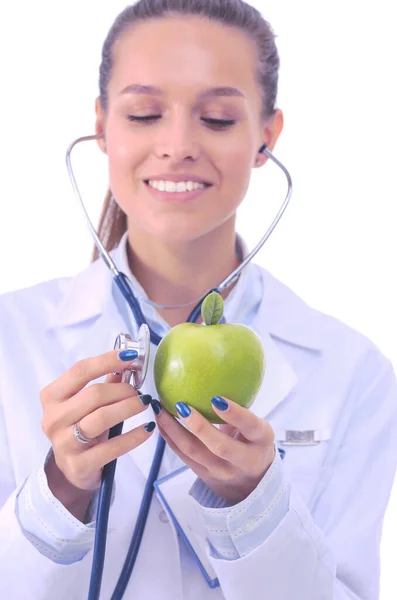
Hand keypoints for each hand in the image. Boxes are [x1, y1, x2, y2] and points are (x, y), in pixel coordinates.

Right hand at [40, 349, 154, 517]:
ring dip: (128, 407)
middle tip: (139, 391)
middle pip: (94, 395)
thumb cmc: (81, 428)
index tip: (130, 357)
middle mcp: (53, 419)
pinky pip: (112, 447)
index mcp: (52, 397)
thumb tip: (128, 362)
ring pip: (102, 418)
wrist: (73, 470)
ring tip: (144, 403)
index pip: (80, 371)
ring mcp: (64, 444)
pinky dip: (134, 436)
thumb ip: (105, 383)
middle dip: (122, 390)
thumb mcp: (88, 405)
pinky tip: (147, 429)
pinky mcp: (79, 465)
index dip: (107, 361)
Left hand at [153, 396, 274, 504]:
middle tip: (181, 405)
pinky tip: (159, 420)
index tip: (217, 399)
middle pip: (219, 446)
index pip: (250, 426)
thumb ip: (240, 409)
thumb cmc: (251, 442)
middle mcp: (243, 460)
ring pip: (194, 452)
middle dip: (198, 426)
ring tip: (160, 409)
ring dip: (173, 429)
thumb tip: (216, 373)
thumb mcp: (256, 427)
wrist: (251, 483)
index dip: (235, 414)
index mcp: (260, 441)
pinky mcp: (203, 475)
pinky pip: (182, 455)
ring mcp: (222, 471)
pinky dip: (169, 437)